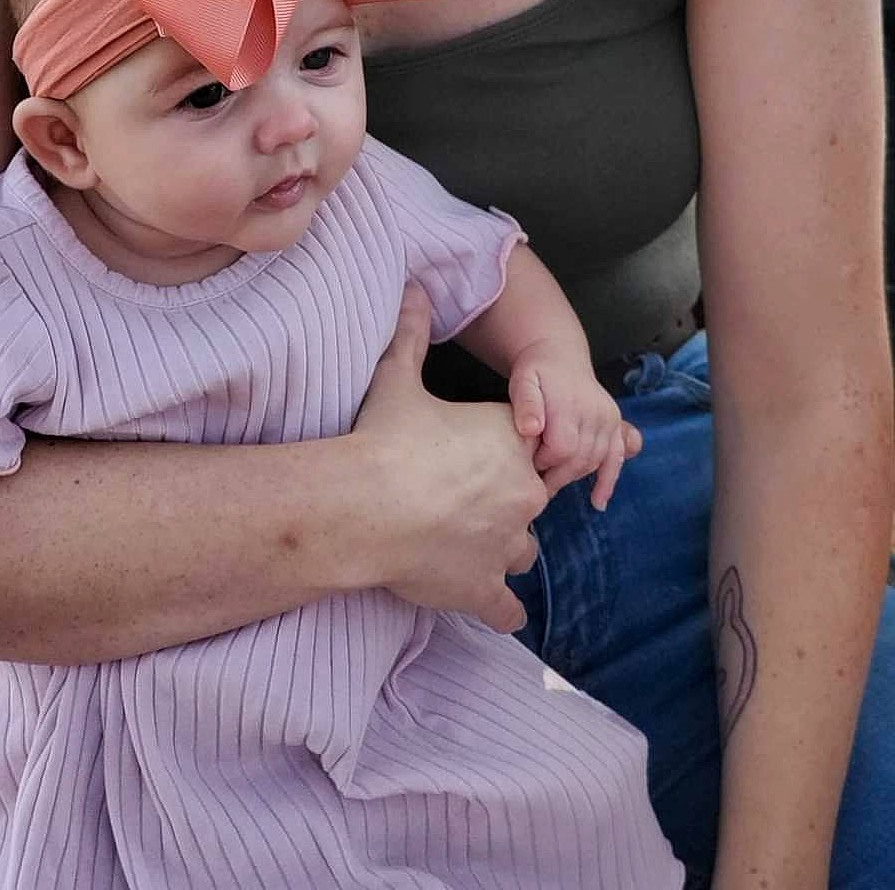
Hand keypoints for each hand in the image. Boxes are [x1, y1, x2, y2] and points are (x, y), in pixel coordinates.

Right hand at [351, 286, 546, 633]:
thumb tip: (412, 287)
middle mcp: (522, 490)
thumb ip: (410, 334)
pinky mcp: (485, 588)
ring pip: (524, 549)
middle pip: (530, 494)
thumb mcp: (397, 378)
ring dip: (504, 547)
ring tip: (473, 544)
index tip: (474, 456)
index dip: (502, 450)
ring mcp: (507, 544)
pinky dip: (501, 606)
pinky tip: (494, 606)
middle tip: (464, 497)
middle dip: (505, 497)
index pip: (528, 442)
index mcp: (510, 438)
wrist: (364, 507)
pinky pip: (508, 606)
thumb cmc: (384, 440)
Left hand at [508, 345, 641, 507]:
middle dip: (557, 475)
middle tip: (537, 481)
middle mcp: (595, 412)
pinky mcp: (615, 424)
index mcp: (571, 404)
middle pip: (579, 459)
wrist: (559, 355)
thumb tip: (531, 429)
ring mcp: (608, 419)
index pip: (562, 449)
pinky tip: (598, 502)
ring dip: (575, 477)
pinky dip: (609, 481)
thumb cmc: (536, 372)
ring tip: (553, 484)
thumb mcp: (523, 381)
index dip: (543, 462)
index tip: (528, 461)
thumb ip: (526, 404)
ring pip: (596, 461)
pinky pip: (617, 457)